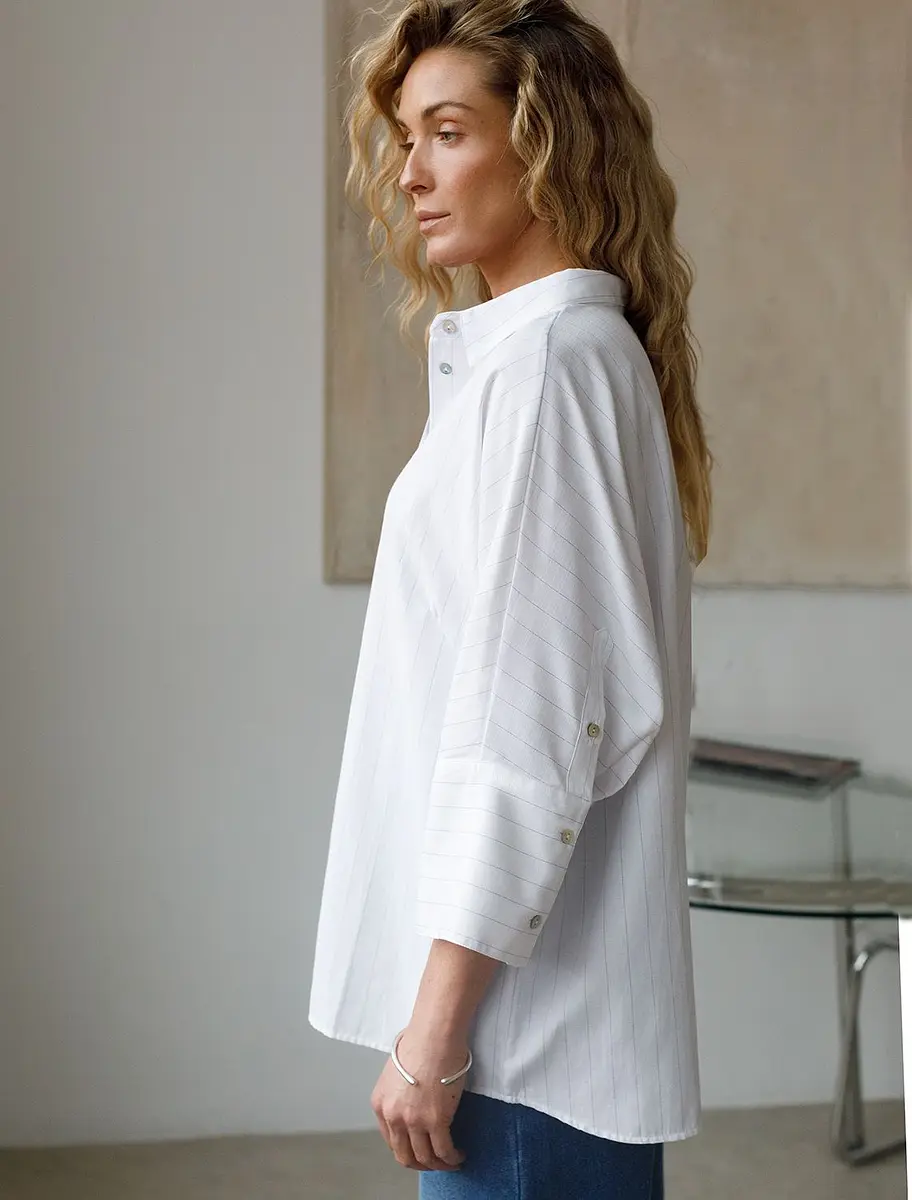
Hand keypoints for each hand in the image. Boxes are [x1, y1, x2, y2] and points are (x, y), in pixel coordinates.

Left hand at [370, 1024, 468, 1171]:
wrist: (434, 1034)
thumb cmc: (420, 1041)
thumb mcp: (398, 1071)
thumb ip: (401, 1092)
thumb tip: (414, 1100)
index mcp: (381, 1103)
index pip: (391, 1140)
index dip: (407, 1149)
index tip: (420, 1150)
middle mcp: (393, 1116)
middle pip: (404, 1155)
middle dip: (421, 1164)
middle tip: (435, 1162)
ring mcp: (414, 1121)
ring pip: (425, 1158)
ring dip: (439, 1164)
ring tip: (452, 1160)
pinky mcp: (436, 1120)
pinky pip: (444, 1150)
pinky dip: (452, 1157)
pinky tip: (459, 1154)